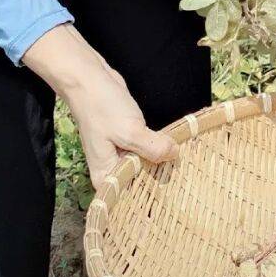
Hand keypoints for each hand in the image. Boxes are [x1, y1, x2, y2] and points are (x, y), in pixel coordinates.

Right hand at [22, 24, 177, 187]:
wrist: (89, 79)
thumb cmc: (102, 107)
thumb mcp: (131, 130)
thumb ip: (153, 147)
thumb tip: (174, 155)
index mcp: (106, 176)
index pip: (132, 198)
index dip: (152, 197)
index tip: (175, 197)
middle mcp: (111, 169)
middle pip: (141, 181)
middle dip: (160, 176)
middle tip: (185, 179)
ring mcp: (120, 154)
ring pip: (145, 164)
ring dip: (160, 160)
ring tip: (184, 165)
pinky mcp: (127, 139)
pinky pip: (146, 149)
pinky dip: (157, 147)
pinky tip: (173, 146)